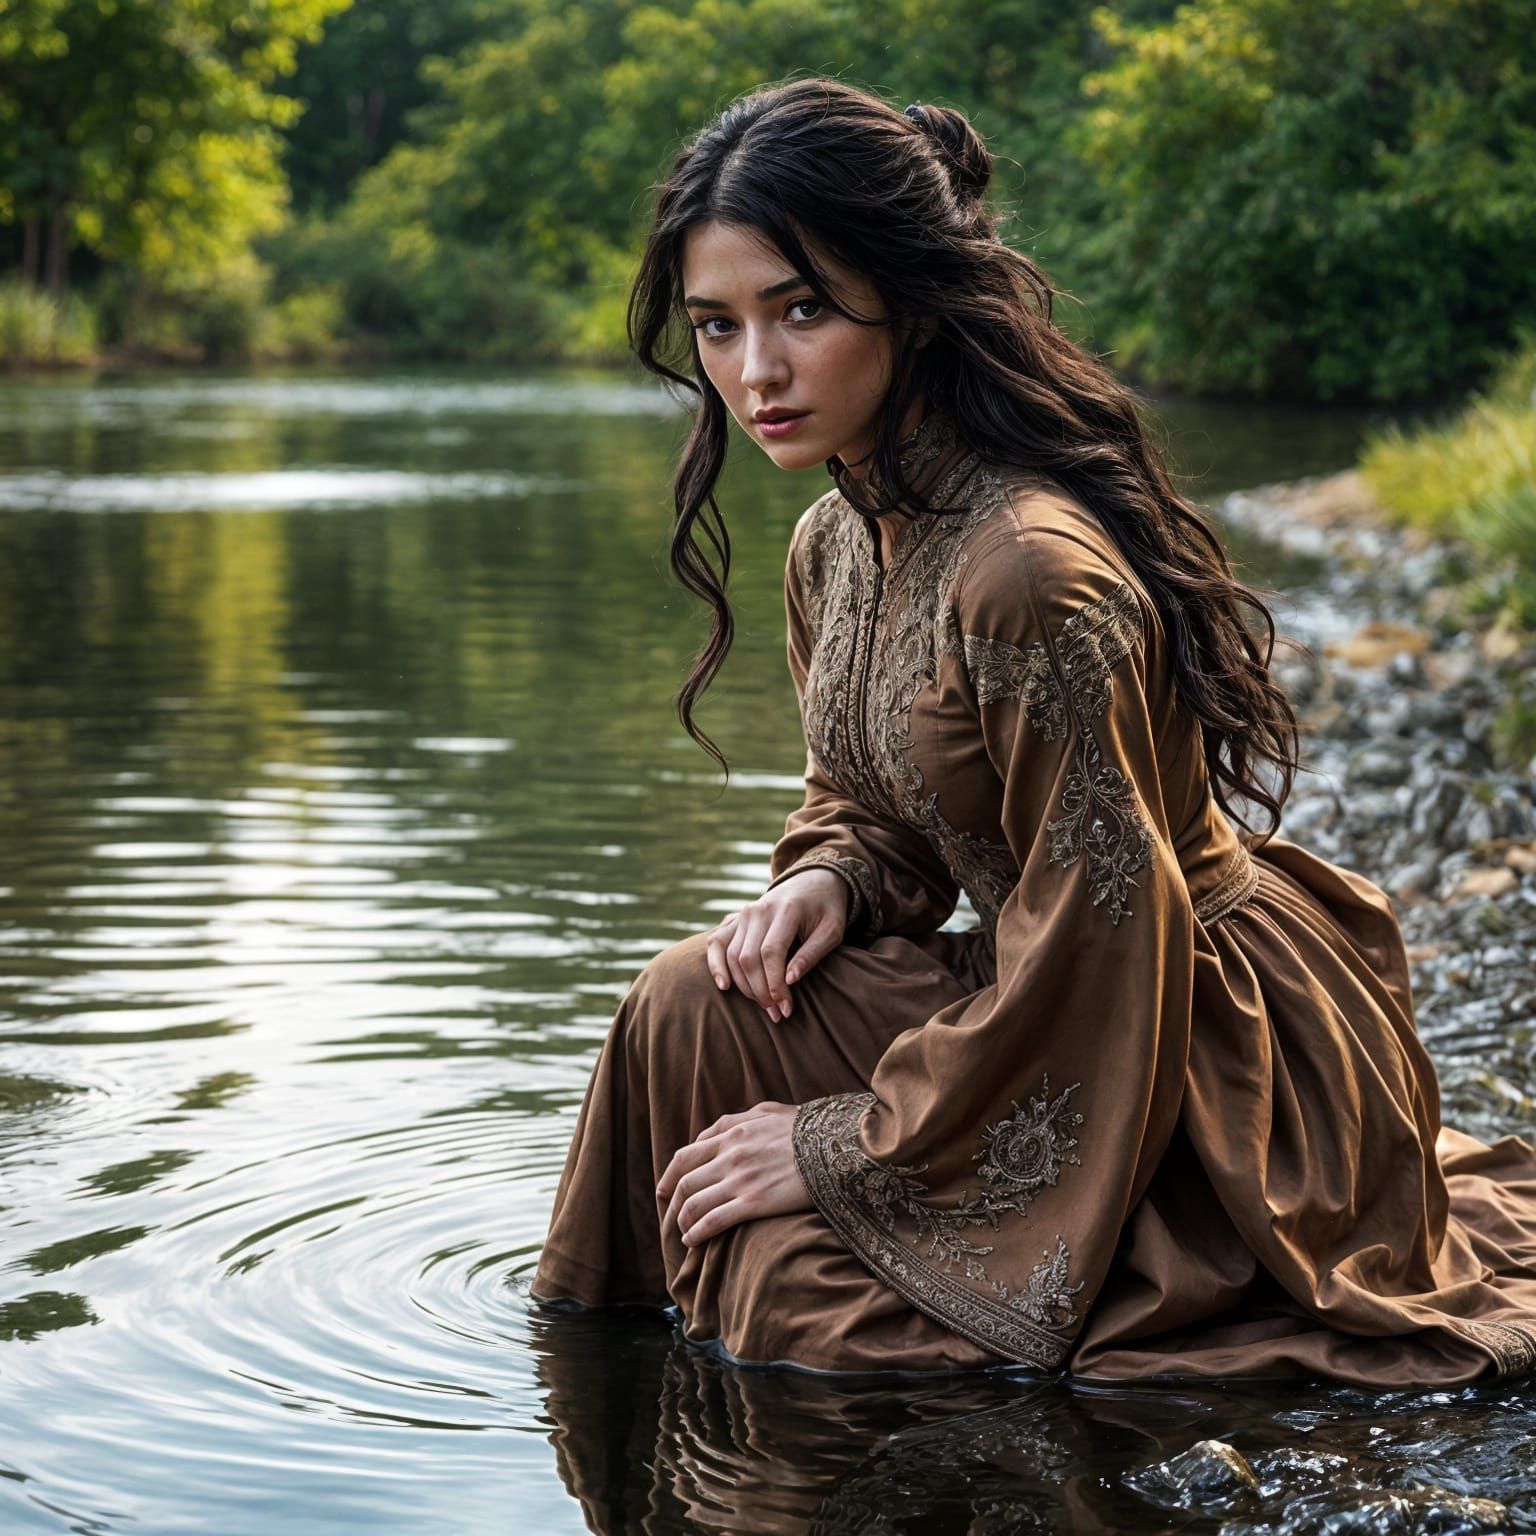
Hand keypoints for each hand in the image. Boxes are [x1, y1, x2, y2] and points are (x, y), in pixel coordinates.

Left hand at [656, 1102, 810, 1247]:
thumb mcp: (769, 1112)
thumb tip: (715, 1133)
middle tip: (670, 1220)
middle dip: (671, 1205)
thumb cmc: (807, 1129)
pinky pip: (713, 1221)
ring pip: (693, 1203)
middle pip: (684, 1182)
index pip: (684, 1157)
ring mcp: (740, 1179)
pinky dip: (697, 1233)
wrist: (838, 1145)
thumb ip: (738, 1120)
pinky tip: (693, 1242)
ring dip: (682, 1223)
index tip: (665, 1193)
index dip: (668, 1178)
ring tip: (683, 1235)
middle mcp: (730, 1154)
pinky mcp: (754, 1202)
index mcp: (731, 1132)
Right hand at [705, 868, 847, 1021]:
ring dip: (744, 986)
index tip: (786, 1008)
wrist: (813, 881)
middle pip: (749, 958)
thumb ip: (812, 954)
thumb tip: (789, 980)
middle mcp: (759, 909)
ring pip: (732, 955)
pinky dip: (716, 965)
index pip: (771, 953)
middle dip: (761, 991)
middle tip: (777, 1014)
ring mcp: (743, 913)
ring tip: (764, 1006)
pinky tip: (724, 986)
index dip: (775, 984)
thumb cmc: (827, 910)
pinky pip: (717, 943)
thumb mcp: (832, 931)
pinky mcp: (735, 919)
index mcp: (785, 910)